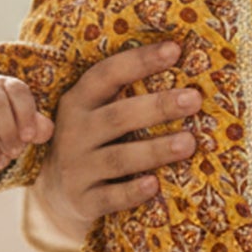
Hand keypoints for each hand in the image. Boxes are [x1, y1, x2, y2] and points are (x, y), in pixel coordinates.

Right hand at [0, 75, 52, 184]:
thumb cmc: (8, 118)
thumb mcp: (24, 120)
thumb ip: (37, 126)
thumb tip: (44, 131)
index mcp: (7, 85)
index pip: (17, 91)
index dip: (25, 113)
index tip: (29, 137)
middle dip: (7, 131)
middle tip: (15, 153)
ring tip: (0, 162)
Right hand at [32, 40, 199, 238]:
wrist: (57, 195)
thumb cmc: (94, 143)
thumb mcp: (96, 115)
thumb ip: (126, 95)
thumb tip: (186, 68)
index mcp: (79, 102)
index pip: (107, 74)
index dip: (139, 61)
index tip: (175, 50)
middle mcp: (74, 132)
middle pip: (118, 116)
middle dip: (158, 106)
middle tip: (194, 99)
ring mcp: (76, 168)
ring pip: (118, 158)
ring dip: (154, 150)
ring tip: (189, 143)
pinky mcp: (83, 201)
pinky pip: (110, 198)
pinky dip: (132, 192)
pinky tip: (154, 185)